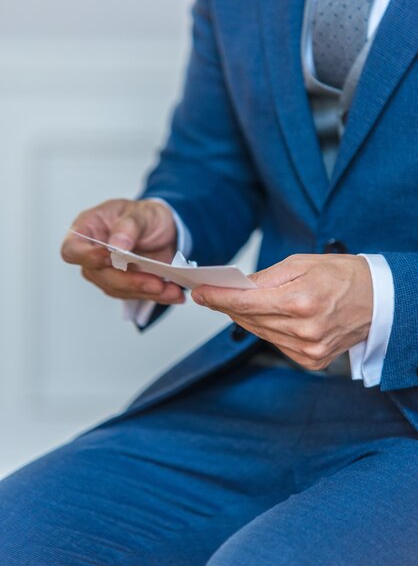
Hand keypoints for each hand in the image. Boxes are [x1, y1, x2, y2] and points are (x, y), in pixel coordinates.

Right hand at [61, 199, 184, 304]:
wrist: (164, 229)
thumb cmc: (144, 215)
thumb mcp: (140, 213)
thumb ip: (128, 227)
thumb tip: (116, 246)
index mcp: (87, 231)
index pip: (72, 250)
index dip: (87, 257)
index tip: (110, 258)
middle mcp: (92, 255)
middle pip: (99, 276)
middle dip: (128, 281)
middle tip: (155, 282)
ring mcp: (107, 273)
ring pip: (118, 290)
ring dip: (146, 292)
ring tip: (172, 290)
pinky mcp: (125, 285)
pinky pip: (136, 294)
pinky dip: (156, 296)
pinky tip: (173, 294)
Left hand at [192, 254, 372, 370]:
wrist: (379, 300)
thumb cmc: (343, 276)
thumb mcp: (302, 263)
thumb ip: (266, 277)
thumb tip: (238, 287)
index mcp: (301, 301)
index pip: (246, 303)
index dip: (218, 298)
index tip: (200, 293)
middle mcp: (304, 330)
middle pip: (249, 320)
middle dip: (227, 306)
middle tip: (211, 294)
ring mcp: (309, 350)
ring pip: (260, 334)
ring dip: (244, 319)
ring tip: (233, 304)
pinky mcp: (312, 361)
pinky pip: (276, 345)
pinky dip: (266, 330)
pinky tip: (265, 318)